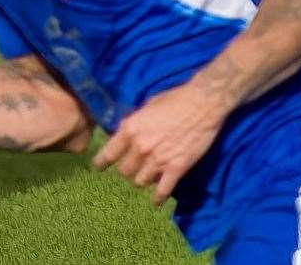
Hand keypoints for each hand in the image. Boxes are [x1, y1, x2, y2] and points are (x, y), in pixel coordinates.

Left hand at [92, 83, 225, 205]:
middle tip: (133, 168)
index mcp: (130, 129)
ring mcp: (158, 160)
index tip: (97, 168)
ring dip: (142, 180)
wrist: (203, 103)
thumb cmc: (175, 99)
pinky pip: (162, 191)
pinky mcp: (176, 168)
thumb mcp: (148, 106)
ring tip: (146, 178)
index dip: (100, 163)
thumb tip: (127, 131)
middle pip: (124, 171)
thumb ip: (136, 122)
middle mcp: (140, 147)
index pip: (108, 153)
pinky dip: (158, 198)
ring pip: (140, 182)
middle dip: (127, 170)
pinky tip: (156, 202)